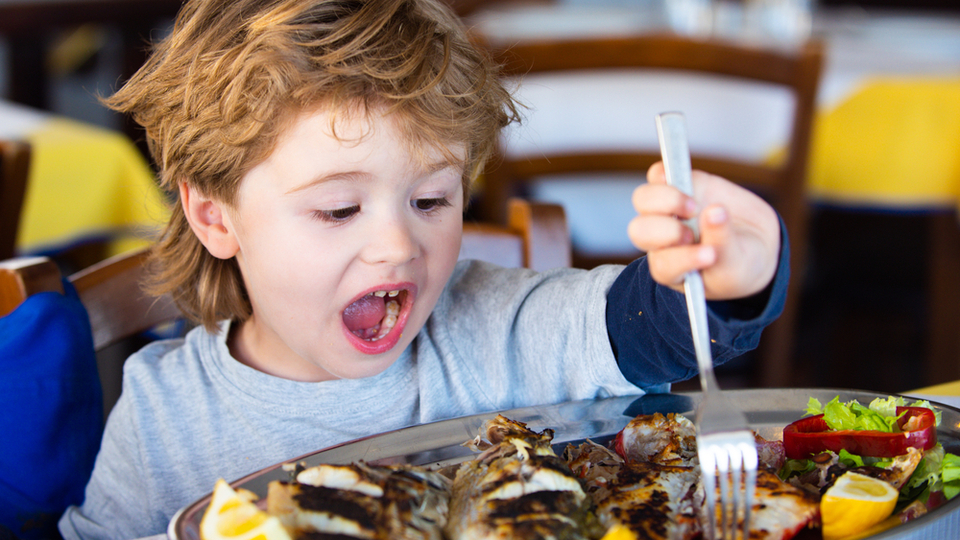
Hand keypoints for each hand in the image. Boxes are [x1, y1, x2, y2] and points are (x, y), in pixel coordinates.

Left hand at [627, 162, 780, 299]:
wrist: (756, 243)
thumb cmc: (740, 264)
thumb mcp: (737, 265)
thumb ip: (724, 245)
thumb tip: (715, 211)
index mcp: (671, 269)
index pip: (662, 265)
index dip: (682, 258)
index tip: (710, 255)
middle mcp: (662, 240)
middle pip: (639, 231)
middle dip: (665, 231)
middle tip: (692, 234)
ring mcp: (668, 211)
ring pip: (643, 200)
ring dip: (666, 200)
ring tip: (693, 207)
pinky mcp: (680, 186)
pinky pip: (658, 174)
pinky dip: (664, 172)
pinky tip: (681, 177)